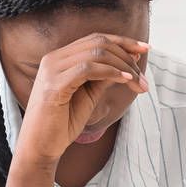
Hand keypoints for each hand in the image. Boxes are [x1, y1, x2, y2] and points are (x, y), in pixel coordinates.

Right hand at [16, 33, 149, 163]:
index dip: (123, 41)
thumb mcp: (88, 95)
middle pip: (99, 42)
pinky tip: (125, 81)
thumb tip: (128, 62)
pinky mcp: (54, 85)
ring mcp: (52, 69)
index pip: (96, 39)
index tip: (145, 49)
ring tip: (138, 83)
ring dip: (124, 67)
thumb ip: (103, 77)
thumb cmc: (62, 123)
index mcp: (60, 58)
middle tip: (143, 78)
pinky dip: (111, 72)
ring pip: (97, 53)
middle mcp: (54, 58)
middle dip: (127, 56)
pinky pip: (88, 69)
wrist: (40, 147)